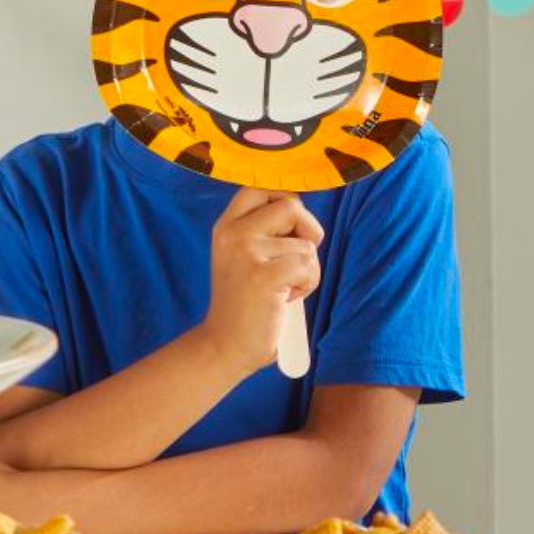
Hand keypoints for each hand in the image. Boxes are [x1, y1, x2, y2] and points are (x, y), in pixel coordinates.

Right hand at [199, 188, 323, 375]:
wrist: (225, 345)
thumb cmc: (247, 301)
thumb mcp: (245, 256)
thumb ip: (265, 230)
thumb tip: (299, 208)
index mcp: (227, 226)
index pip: (260, 188)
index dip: (285, 201)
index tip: (291, 227)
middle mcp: (233, 233)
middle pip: (291, 204)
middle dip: (307, 230)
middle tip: (297, 258)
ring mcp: (246, 252)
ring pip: (306, 243)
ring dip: (308, 269)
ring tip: (284, 288)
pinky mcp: (263, 275)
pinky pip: (308, 265)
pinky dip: (308, 284)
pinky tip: (286, 299)